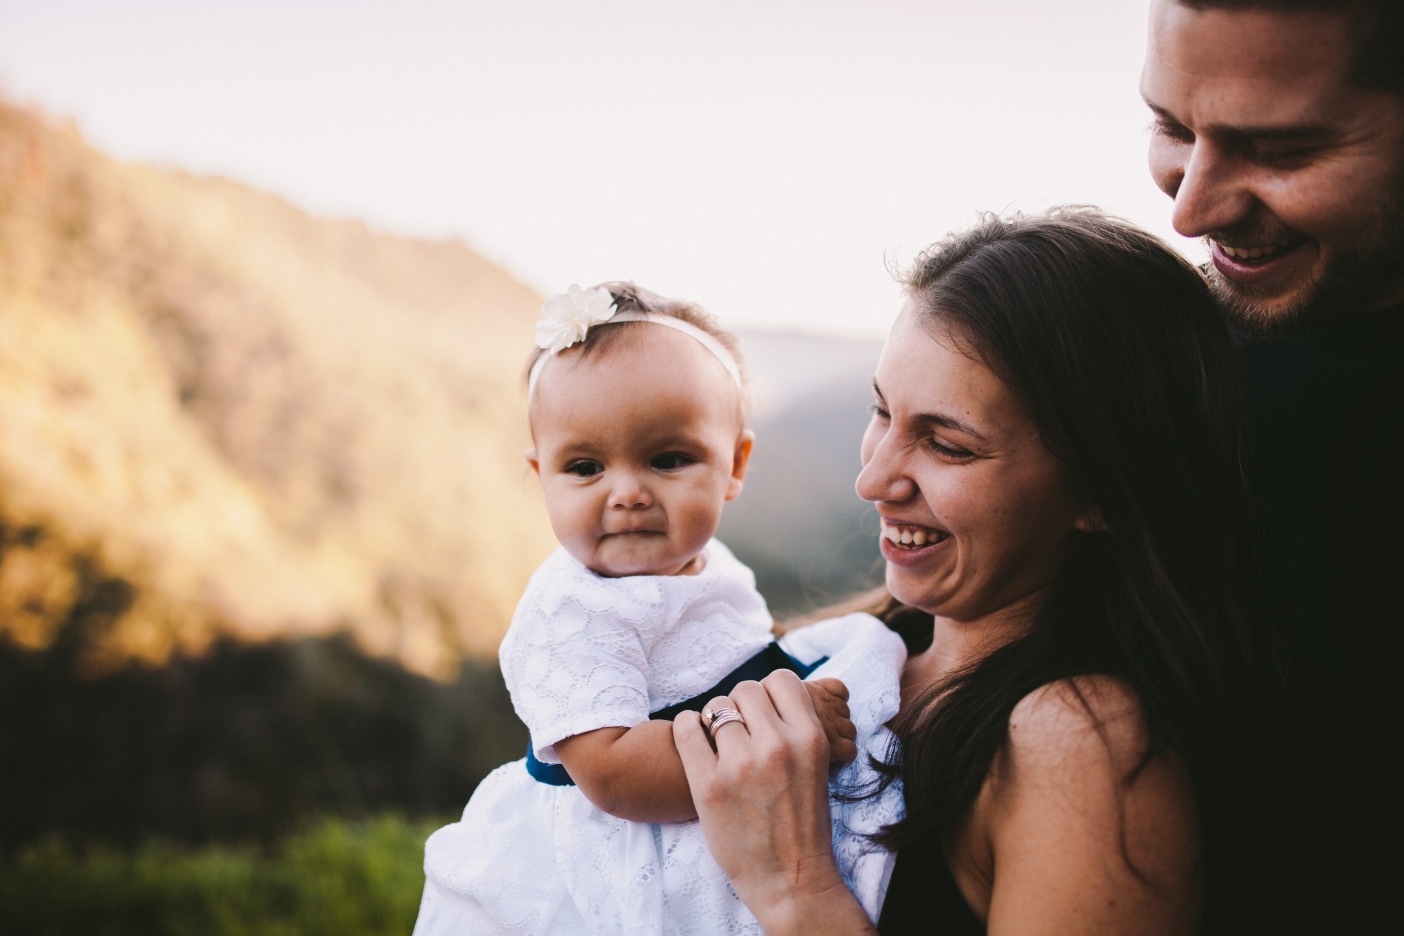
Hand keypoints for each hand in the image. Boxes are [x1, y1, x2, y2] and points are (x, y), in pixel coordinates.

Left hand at [674, 671, 873, 934]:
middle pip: (745, 689)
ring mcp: (741, 766)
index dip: (769, 693)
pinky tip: (693, 739)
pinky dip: (686, 727)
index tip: (762, 712)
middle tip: (738, 730)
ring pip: (715, 707)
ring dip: (713, 720)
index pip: (781, 680)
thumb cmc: (802, 823)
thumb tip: (768, 692)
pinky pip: (685, 729)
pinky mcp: (708, 786)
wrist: (789, 878)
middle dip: (740, 705)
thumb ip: (796, 728)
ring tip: (718, 744)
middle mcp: (777, 746)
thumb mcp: (816, 767)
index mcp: (810, 739)